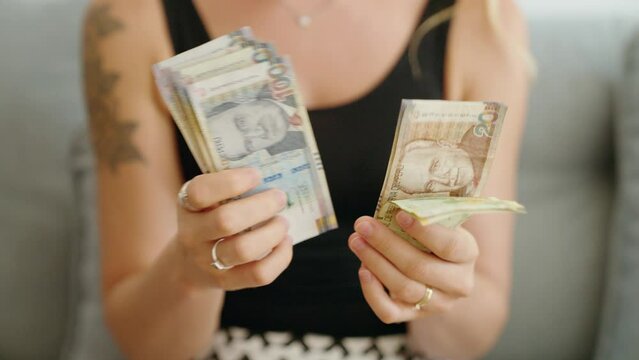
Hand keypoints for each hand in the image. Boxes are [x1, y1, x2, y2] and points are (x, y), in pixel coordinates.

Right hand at [175, 168, 291, 290]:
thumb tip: (273, 174)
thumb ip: (230, 186)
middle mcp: (193, 235)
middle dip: (261, 206)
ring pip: (244, 250)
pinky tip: (284, 242)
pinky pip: (259, 274)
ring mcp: (208, 262)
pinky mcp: (227, 282)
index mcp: (188, 206)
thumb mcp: (208, 199)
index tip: (256, 175)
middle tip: (279, 198)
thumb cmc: (209, 218)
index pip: (201, 192)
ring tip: (283, 222)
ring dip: (272, 232)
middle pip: (227, 220)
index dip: (232, 182)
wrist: (190, 264)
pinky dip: (280, 256)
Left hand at [348, 211, 478, 323]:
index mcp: (467, 253)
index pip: (448, 245)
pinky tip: (362, 270)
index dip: (423, 231)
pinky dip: (373, 293)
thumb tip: (394, 202)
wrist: (442, 267)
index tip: (398, 214)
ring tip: (357, 241)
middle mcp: (457, 283)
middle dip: (387, 245)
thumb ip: (424, 211)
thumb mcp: (439, 219)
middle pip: (420, 267)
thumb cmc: (435, 233)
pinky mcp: (414, 315)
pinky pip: (390, 312)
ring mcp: (437, 303)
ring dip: (375, 263)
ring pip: (404, 288)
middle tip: (363, 225)